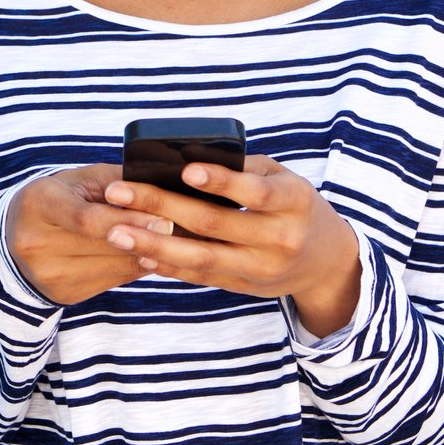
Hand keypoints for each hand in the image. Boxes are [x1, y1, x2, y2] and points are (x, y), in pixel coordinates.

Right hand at [6, 164, 170, 306]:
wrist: (12, 243)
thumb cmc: (54, 201)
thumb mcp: (76, 180)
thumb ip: (116, 180)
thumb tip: (163, 187)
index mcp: (39, 203)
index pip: (88, 218)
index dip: (128, 219)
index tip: (164, 220)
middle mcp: (37, 243)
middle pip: (106, 244)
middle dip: (149, 237)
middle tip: (185, 230)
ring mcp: (49, 274)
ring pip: (116, 265)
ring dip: (150, 253)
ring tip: (178, 241)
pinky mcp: (64, 295)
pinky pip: (115, 280)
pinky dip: (138, 266)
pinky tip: (155, 255)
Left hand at [101, 153, 363, 338]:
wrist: (326, 262)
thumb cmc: (294, 205)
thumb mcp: (284, 179)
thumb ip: (245, 169)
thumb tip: (185, 157)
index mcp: (294, 201)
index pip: (256, 191)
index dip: (221, 181)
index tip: (185, 169)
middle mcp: (281, 237)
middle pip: (215, 223)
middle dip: (162, 206)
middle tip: (119, 192)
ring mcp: (263, 268)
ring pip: (202, 258)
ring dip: (155, 244)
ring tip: (116, 232)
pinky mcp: (246, 288)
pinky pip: (202, 277)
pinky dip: (170, 266)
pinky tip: (140, 254)